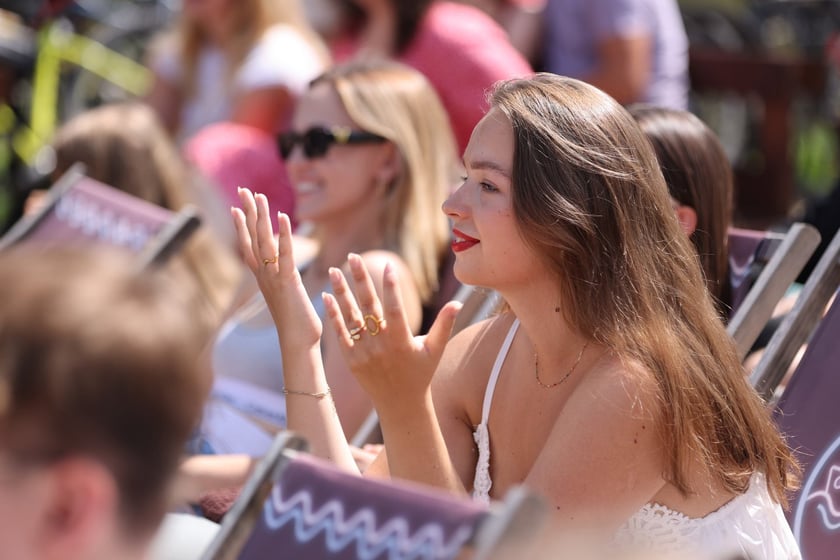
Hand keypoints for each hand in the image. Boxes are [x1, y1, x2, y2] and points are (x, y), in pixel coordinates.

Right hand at [231, 187, 321, 347]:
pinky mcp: (288, 283)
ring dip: (261, 218)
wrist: (297, 344)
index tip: (235, 207)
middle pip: (252, 238)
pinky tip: (284, 217)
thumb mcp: (287, 298)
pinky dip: (285, 235)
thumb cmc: (296, 324)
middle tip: (242, 190)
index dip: (242, 226)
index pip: (248, 247)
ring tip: (259, 196)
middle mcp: (264, 276)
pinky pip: (285, 254)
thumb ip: (284, 284)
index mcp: (263, 278)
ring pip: (264, 242)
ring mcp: (274, 279)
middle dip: (247, 213)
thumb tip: (286, 277)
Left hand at [322, 253, 461, 410]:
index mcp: (402, 342)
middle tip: (353, 256)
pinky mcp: (351, 359)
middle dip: (361, 279)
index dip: (392, 287)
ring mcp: (363, 353)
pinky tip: (326, 296)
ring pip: (351, 317)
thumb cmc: (421, 373)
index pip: (395, 309)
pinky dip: (333, 315)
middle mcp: (381, 346)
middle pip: (369, 307)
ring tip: (334, 270)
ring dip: (341, 292)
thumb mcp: (435, 350)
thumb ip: (445, 325)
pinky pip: (340, 333)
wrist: (400, 405)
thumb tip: (459, 303)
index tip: (388, 265)